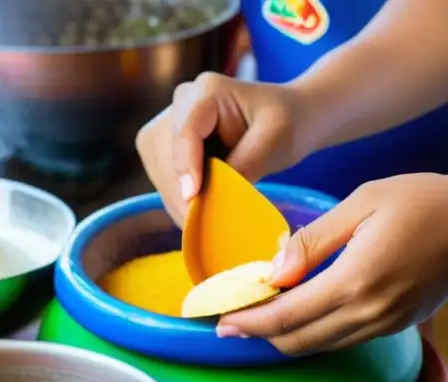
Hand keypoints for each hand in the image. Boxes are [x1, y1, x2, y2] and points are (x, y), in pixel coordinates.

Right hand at [136, 73, 311, 224]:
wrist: (289, 119)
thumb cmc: (287, 124)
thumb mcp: (275, 141)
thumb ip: (244, 165)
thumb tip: (210, 197)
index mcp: (208, 91)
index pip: (185, 130)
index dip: (184, 165)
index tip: (191, 198)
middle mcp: (182, 101)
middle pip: (164, 151)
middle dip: (178, 190)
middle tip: (199, 225)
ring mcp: (171, 122)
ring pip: (158, 166)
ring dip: (175, 197)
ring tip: (200, 222)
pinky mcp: (167, 144)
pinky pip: (161, 175)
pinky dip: (176, 197)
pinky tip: (197, 212)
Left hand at [216, 174, 447, 355]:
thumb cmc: (419, 202)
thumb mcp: (360, 204)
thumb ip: (312, 241)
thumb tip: (272, 273)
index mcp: (355, 281)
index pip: (287, 315)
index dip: (249, 323)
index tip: (219, 323)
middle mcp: (367, 313)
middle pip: (296, 340)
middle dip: (258, 335)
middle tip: (228, 324)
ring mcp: (382, 325)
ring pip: (317, 346)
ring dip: (282, 337)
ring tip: (255, 319)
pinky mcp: (392, 327)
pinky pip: (339, 341)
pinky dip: (310, 334)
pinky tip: (295, 315)